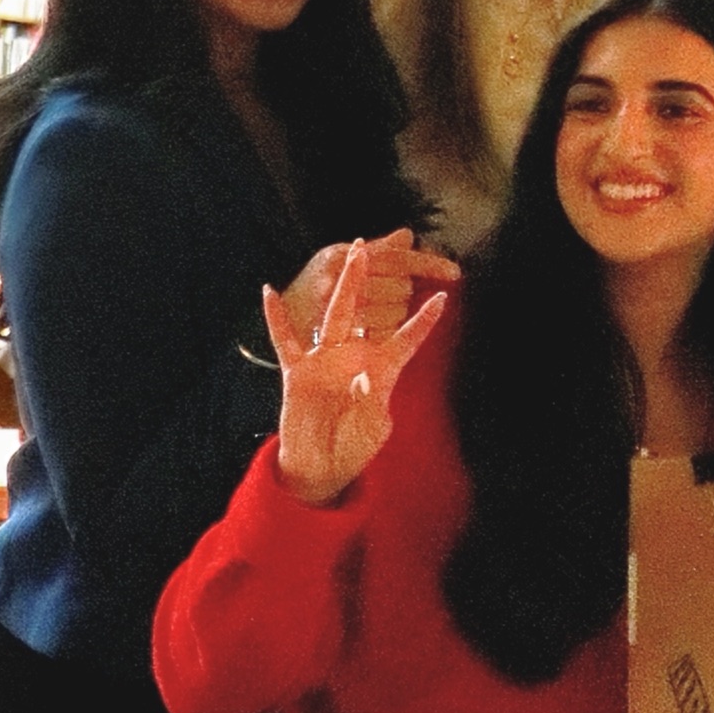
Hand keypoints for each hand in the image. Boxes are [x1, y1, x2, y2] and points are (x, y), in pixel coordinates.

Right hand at [262, 241, 447, 506]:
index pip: (407, 339)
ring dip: (344, 284)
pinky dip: (277, 317)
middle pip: (367, 310)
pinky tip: (270, 291)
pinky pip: (286, 339)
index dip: (424, 321)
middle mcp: (354, 356)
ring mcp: (325, 360)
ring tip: (349, 253)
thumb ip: (371, 402)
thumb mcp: (373, 428)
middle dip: (373, 280)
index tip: (443, 296)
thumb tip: (363, 375)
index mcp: (381, 370)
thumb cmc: (354, 446)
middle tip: (378, 247)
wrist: (321, 465)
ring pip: (335, 314)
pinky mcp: (298, 371)